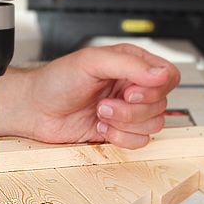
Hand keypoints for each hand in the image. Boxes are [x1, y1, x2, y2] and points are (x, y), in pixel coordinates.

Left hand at [0, 43, 179, 148]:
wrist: (34, 109)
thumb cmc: (56, 81)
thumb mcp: (91, 62)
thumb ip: (129, 64)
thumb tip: (160, 73)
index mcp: (131, 64)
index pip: (168, 76)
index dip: (155, 88)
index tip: (128, 90)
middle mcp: (132, 87)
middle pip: (162, 103)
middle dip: (131, 109)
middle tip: (104, 104)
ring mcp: (126, 111)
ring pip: (154, 124)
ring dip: (125, 123)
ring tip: (99, 114)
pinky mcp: (119, 132)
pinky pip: (140, 142)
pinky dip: (121, 138)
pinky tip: (100, 128)